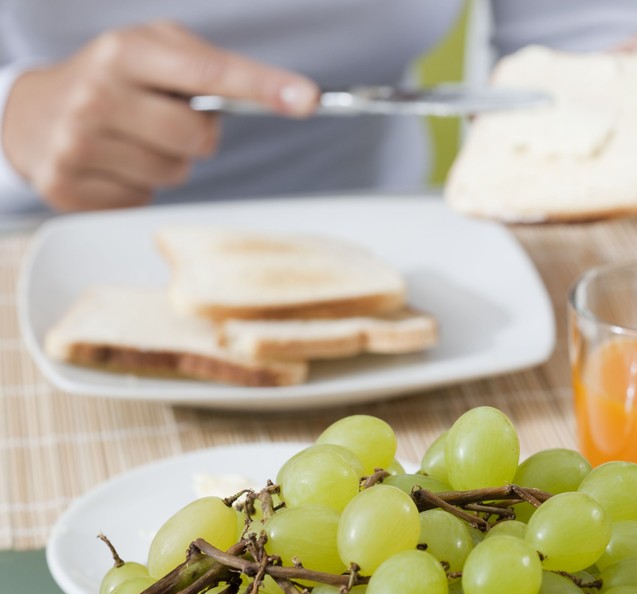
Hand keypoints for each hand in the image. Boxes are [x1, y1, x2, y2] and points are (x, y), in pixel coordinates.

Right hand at [2, 21, 319, 211]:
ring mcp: (77, 144)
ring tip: (133, 139)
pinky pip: (142, 201)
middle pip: (197, 139)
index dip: (263, 87)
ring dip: (167, 162)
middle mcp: (98, 96)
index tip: (306, 99)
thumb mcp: (150, 51)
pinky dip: (138, 186)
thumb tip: (280, 96)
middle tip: (162, 119)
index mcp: (126, 53)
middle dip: (194, 135)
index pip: (210, 73)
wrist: (31, 112)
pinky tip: (113, 163)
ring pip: (174, 175)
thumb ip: (207, 66)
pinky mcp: (67, 187)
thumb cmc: (111, 80)